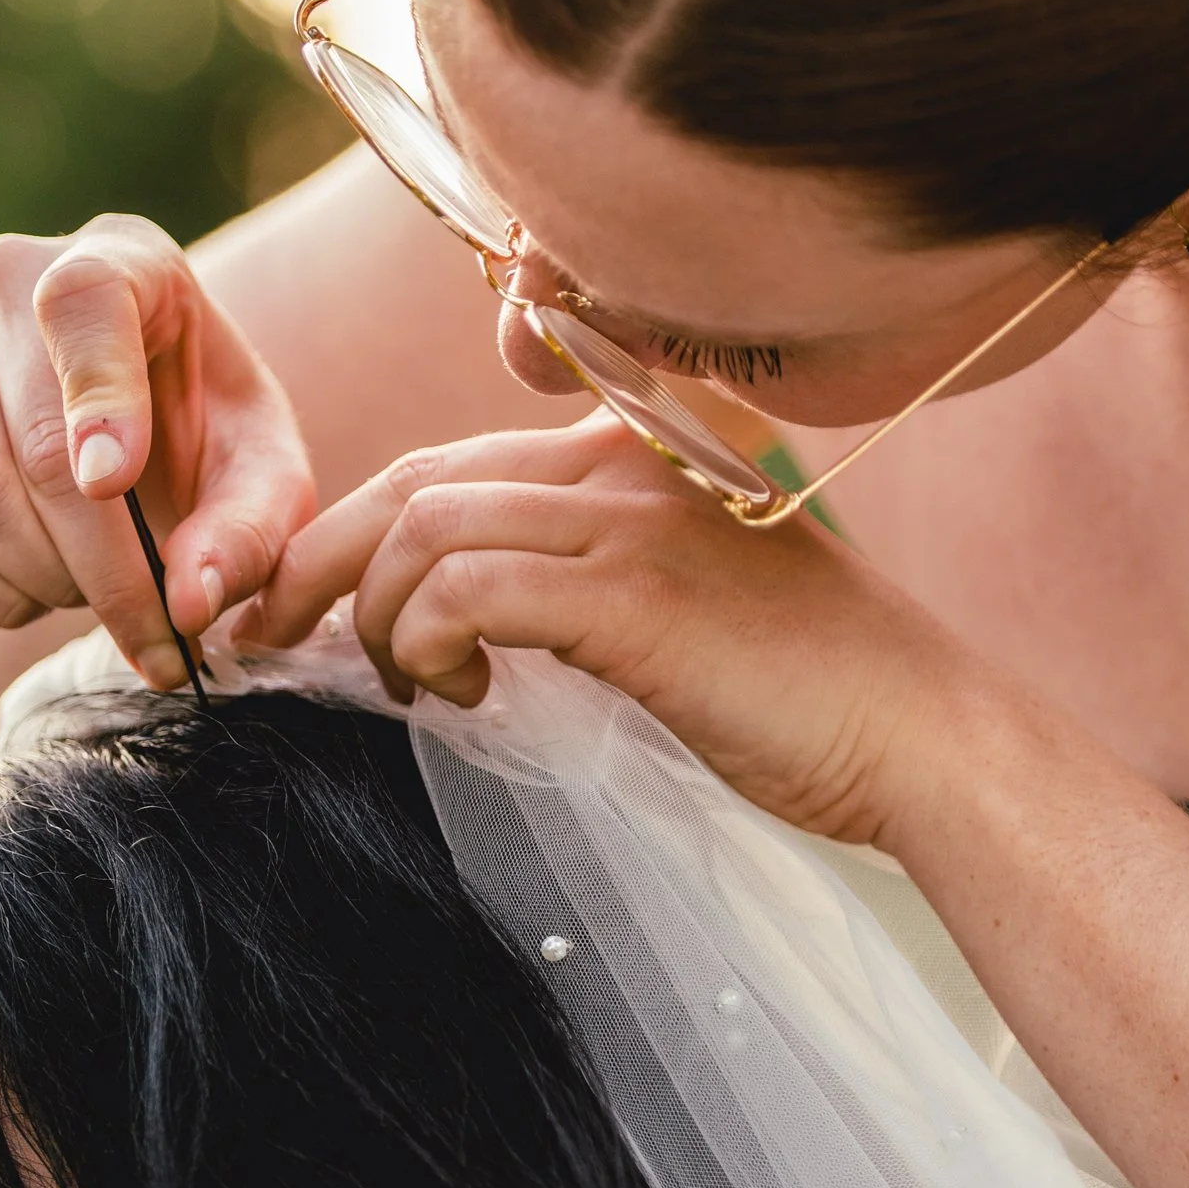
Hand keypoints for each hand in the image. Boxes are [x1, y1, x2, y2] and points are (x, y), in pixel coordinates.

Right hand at [0, 214, 314, 683]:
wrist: (145, 433)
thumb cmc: (215, 438)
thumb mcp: (268, 475)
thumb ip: (250, 533)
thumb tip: (189, 602)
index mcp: (121, 260)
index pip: (82, 305)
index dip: (98, 398)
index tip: (116, 486)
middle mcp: (9, 285)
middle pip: (32, 442)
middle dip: (103, 563)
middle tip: (161, 631)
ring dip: (47, 580)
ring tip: (105, 595)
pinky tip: (47, 593)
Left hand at [252, 416, 947, 843]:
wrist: (921, 735)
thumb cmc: (808, 697)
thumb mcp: (683, 607)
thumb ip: (583, 582)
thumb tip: (457, 624)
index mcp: (634, 452)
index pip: (452, 461)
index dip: (358, 524)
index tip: (310, 601)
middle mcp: (625, 462)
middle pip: (414, 482)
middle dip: (315, 563)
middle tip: (267, 638)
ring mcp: (632, 520)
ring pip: (424, 529)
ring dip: (373, 615)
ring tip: (396, 683)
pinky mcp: (636, 594)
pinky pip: (469, 588)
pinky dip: (426, 640)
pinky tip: (449, 693)